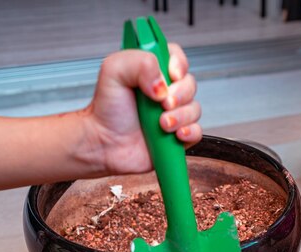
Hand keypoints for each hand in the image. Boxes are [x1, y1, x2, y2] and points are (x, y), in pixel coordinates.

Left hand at [85, 45, 201, 173]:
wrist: (104, 144)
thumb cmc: (107, 110)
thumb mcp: (113, 71)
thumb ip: (139, 62)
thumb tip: (162, 83)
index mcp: (152, 72)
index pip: (177, 58)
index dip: (179, 65)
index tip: (171, 75)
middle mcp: (165, 92)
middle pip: (190, 84)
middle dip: (180, 95)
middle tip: (162, 104)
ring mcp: (172, 115)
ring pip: (194, 109)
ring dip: (180, 116)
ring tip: (162, 125)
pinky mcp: (176, 137)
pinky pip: (196, 132)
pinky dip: (190, 132)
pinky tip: (176, 135)